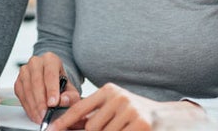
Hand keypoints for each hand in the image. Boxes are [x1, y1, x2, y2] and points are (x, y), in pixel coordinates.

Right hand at [14, 52, 81, 122]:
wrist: (52, 81)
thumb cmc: (61, 83)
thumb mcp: (71, 89)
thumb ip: (71, 96)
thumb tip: (64, 100)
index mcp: (50, 59)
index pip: (50, 74)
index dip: (51, 90)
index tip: (53, 103)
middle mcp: (36, 62)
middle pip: (36, 82)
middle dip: (41, 101)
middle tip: (45, 114)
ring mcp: (25, 71)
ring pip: (27, 89)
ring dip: (33, 106)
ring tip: (40, 117)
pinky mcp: (18, 81)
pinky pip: (21, 95)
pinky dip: (27, 107)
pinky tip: (34, 114)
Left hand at [47, 83, 207, 130]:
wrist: (167, 118)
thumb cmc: (136, 113)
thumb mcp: (115, 107)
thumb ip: (94, 114)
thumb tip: (69, 125)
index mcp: (108, 90)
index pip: (79, 108)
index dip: (63, 122)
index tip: (50, 130)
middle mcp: (119, 97)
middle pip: (91, 127)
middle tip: (108, 128)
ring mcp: (130, 110)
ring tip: (122, 128)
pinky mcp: (140, 124)